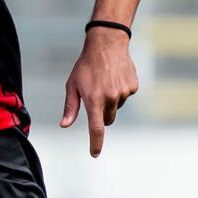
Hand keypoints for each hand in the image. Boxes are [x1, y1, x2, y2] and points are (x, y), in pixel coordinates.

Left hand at [59, 27, 137, 157]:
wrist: (107, 44)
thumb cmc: (85, 65)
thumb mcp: (73, 85)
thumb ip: (70, 107)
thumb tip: (64, 125)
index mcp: (94, 100)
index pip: (96, 129)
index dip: (96, 143)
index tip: (95, 154)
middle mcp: (111, 98)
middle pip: (107, 119)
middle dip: (101, 114)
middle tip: (95, 97)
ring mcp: (124, 92)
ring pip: (117, 107)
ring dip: (111, 100)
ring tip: (104, 81)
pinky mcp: (133, 86)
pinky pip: (126, 96)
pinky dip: (120, 91)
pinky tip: (114, 77)